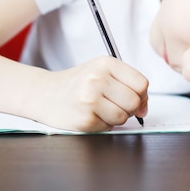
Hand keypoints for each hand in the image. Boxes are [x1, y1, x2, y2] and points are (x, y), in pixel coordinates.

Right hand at [25, 56, 147, 131]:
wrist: (44, 94)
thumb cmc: (78, 83)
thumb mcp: (102, 71)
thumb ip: (127, 84)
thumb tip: (144, 108)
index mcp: (106, 63)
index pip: (141, 84)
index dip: (142, 95)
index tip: (135, 99)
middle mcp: (97, 79)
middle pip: (134, 102)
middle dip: (129, 108)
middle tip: (115, 105)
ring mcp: (90, 99)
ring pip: (123, 117)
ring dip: (116, 117)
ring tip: (100, 109)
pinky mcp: (85, 119)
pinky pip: (109, 127)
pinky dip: (103, 124)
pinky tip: (91, 115)